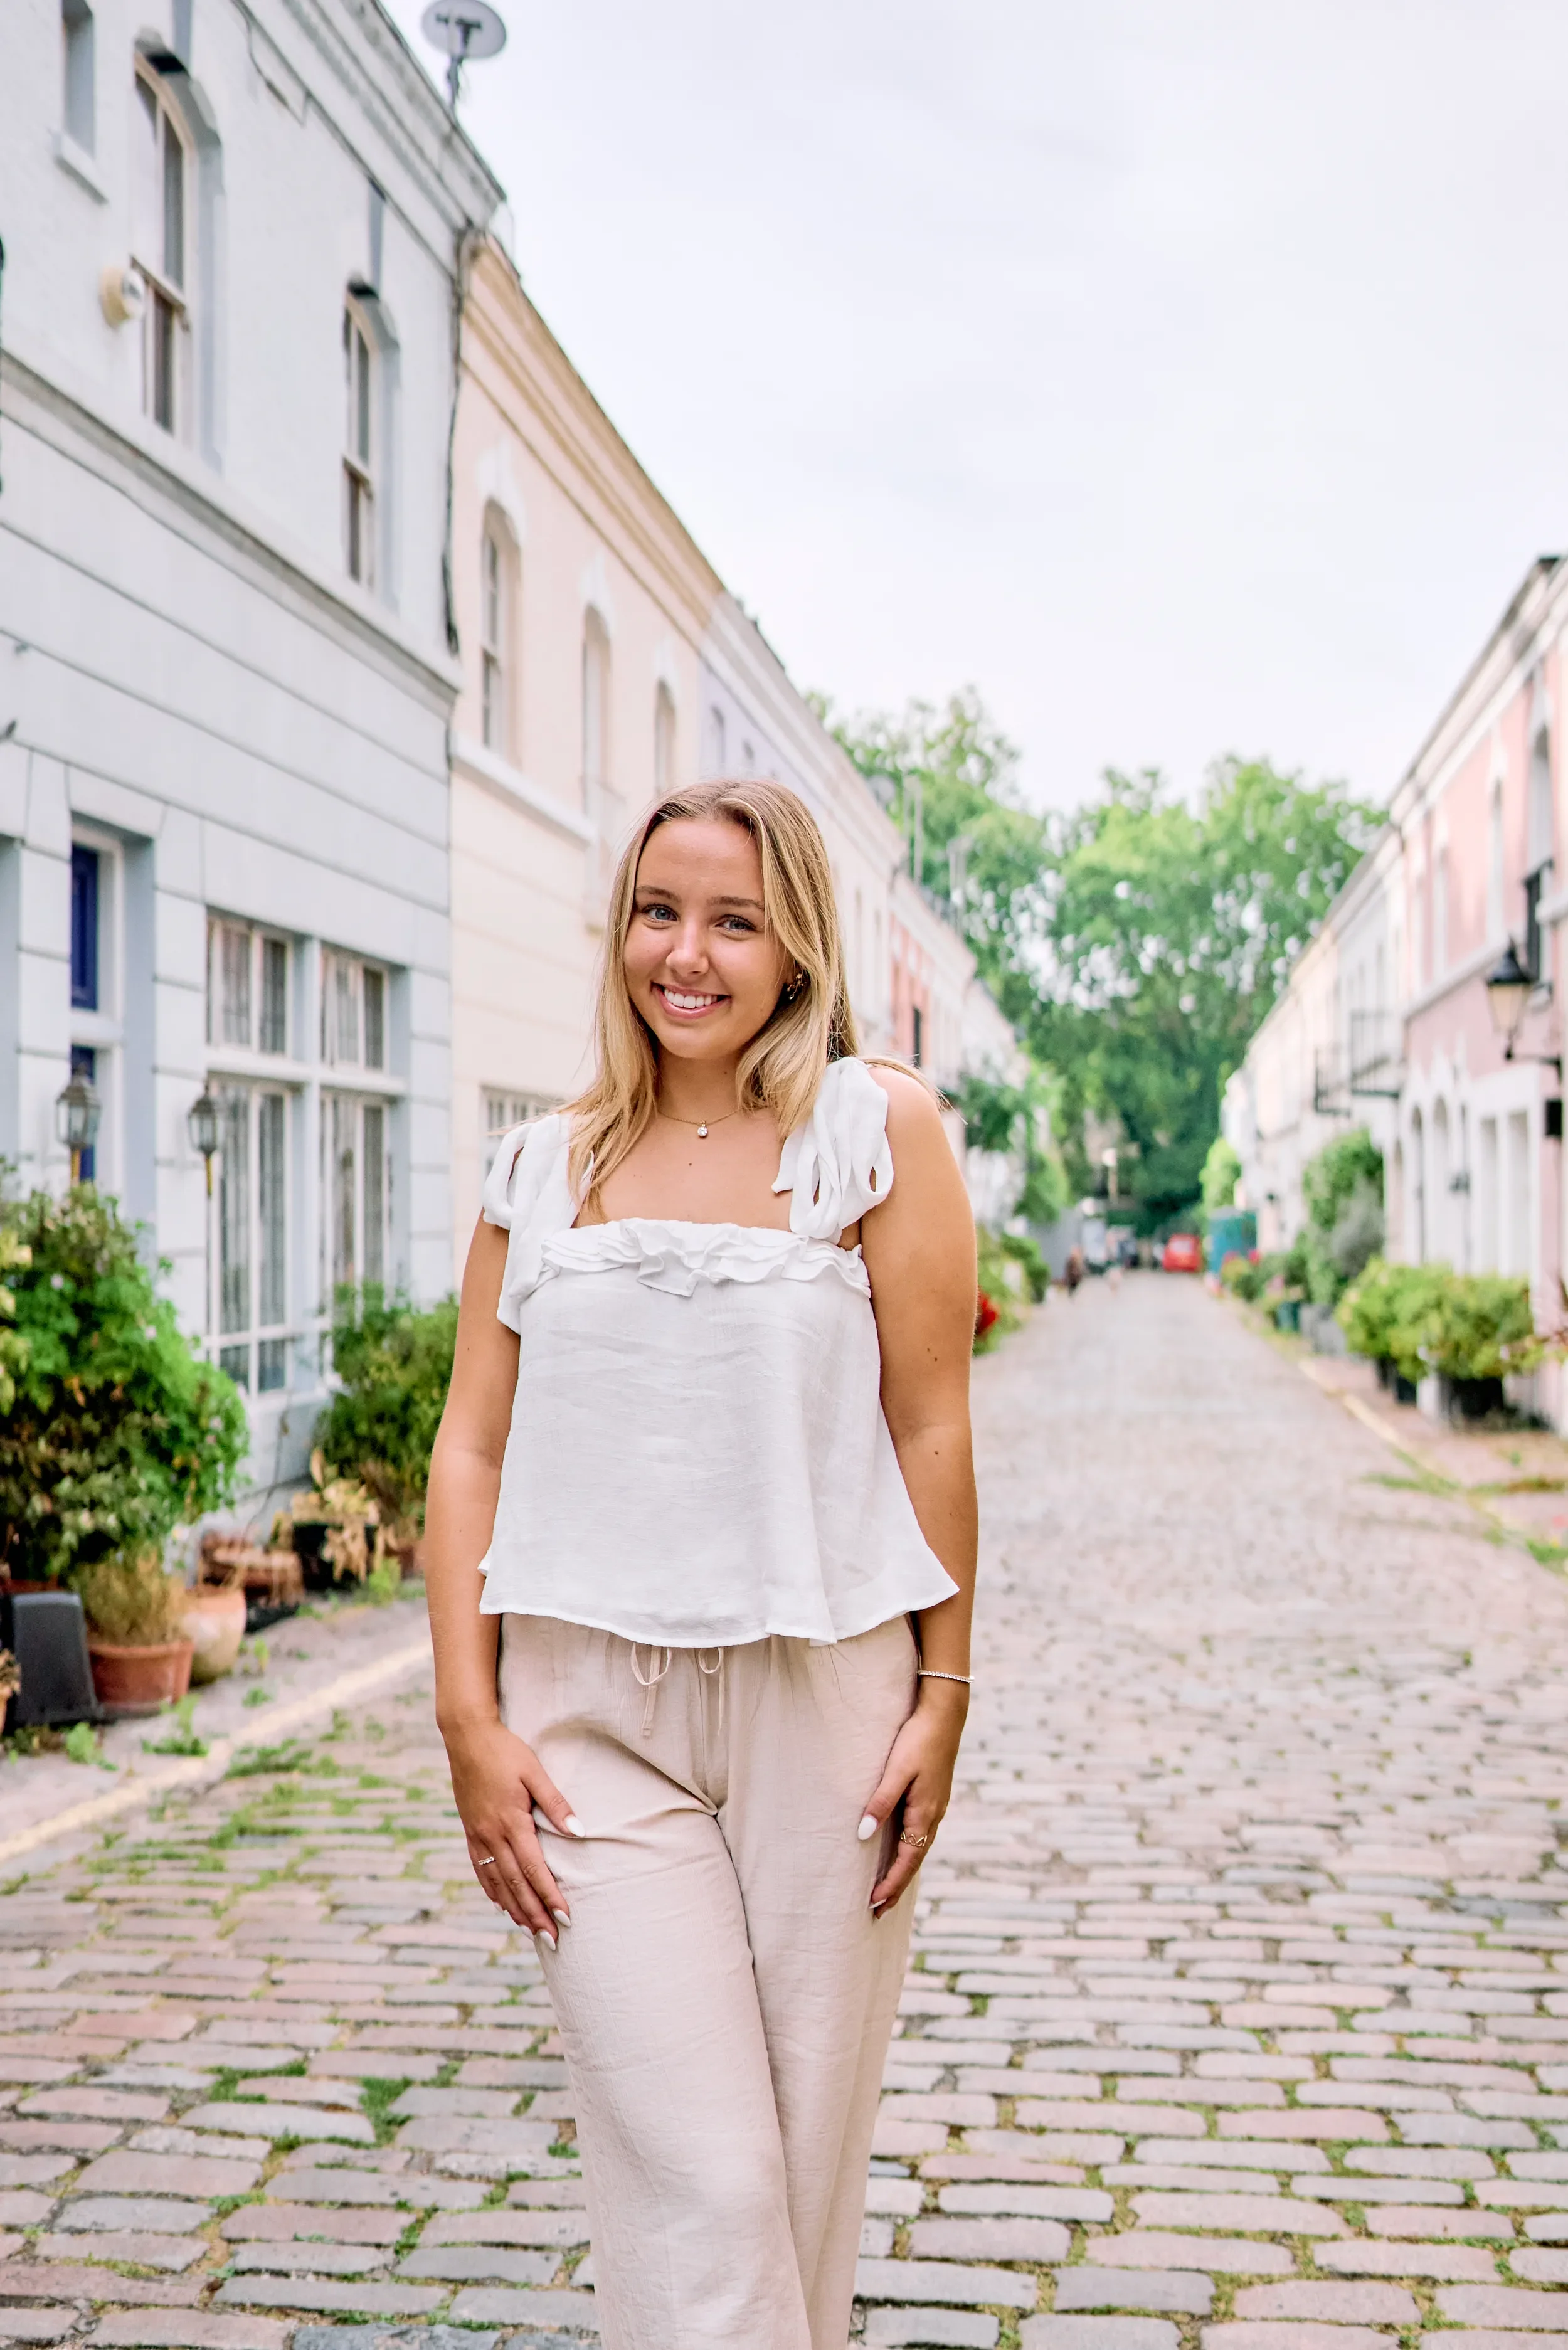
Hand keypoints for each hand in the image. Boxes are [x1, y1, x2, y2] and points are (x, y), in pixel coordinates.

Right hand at [443, 1714, 583, 1944]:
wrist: (466, 1736)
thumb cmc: (505, 1750)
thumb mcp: (534, 1771)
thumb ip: (556, 1804)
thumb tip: (579, 1833)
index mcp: (511, 1821)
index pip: (535, 1869)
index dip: (550, 1895)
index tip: (565, 1917)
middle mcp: (492, 1835)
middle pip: (516, 1884)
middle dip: (535, 1913)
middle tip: (552, 1939)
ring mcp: (478, 1835)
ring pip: (498, 1882)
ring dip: (515, 1909)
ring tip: (530, 1931)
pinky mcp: (470, 1831)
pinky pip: (481, 1870)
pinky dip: (492, 1891)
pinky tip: (501, 1904)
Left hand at [859, 1679, 967, 1915]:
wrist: (945, 1714)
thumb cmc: (918, 1739)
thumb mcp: (896, 1771)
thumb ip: (880, 1802)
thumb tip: (862, 1835)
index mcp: (925, 1814)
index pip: (906, 1860)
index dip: (890, 1884)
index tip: (874, 1904)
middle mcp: (934, 1816)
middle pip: (914, 1860)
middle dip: (896, 1886)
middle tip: (878, 1911)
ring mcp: (936, 1807)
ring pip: (918, 1848)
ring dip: (903, 1871)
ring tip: (887, 1889)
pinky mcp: (934, 1797)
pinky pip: (921, 1834)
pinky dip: (910, 1851)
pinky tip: (901, 1850)